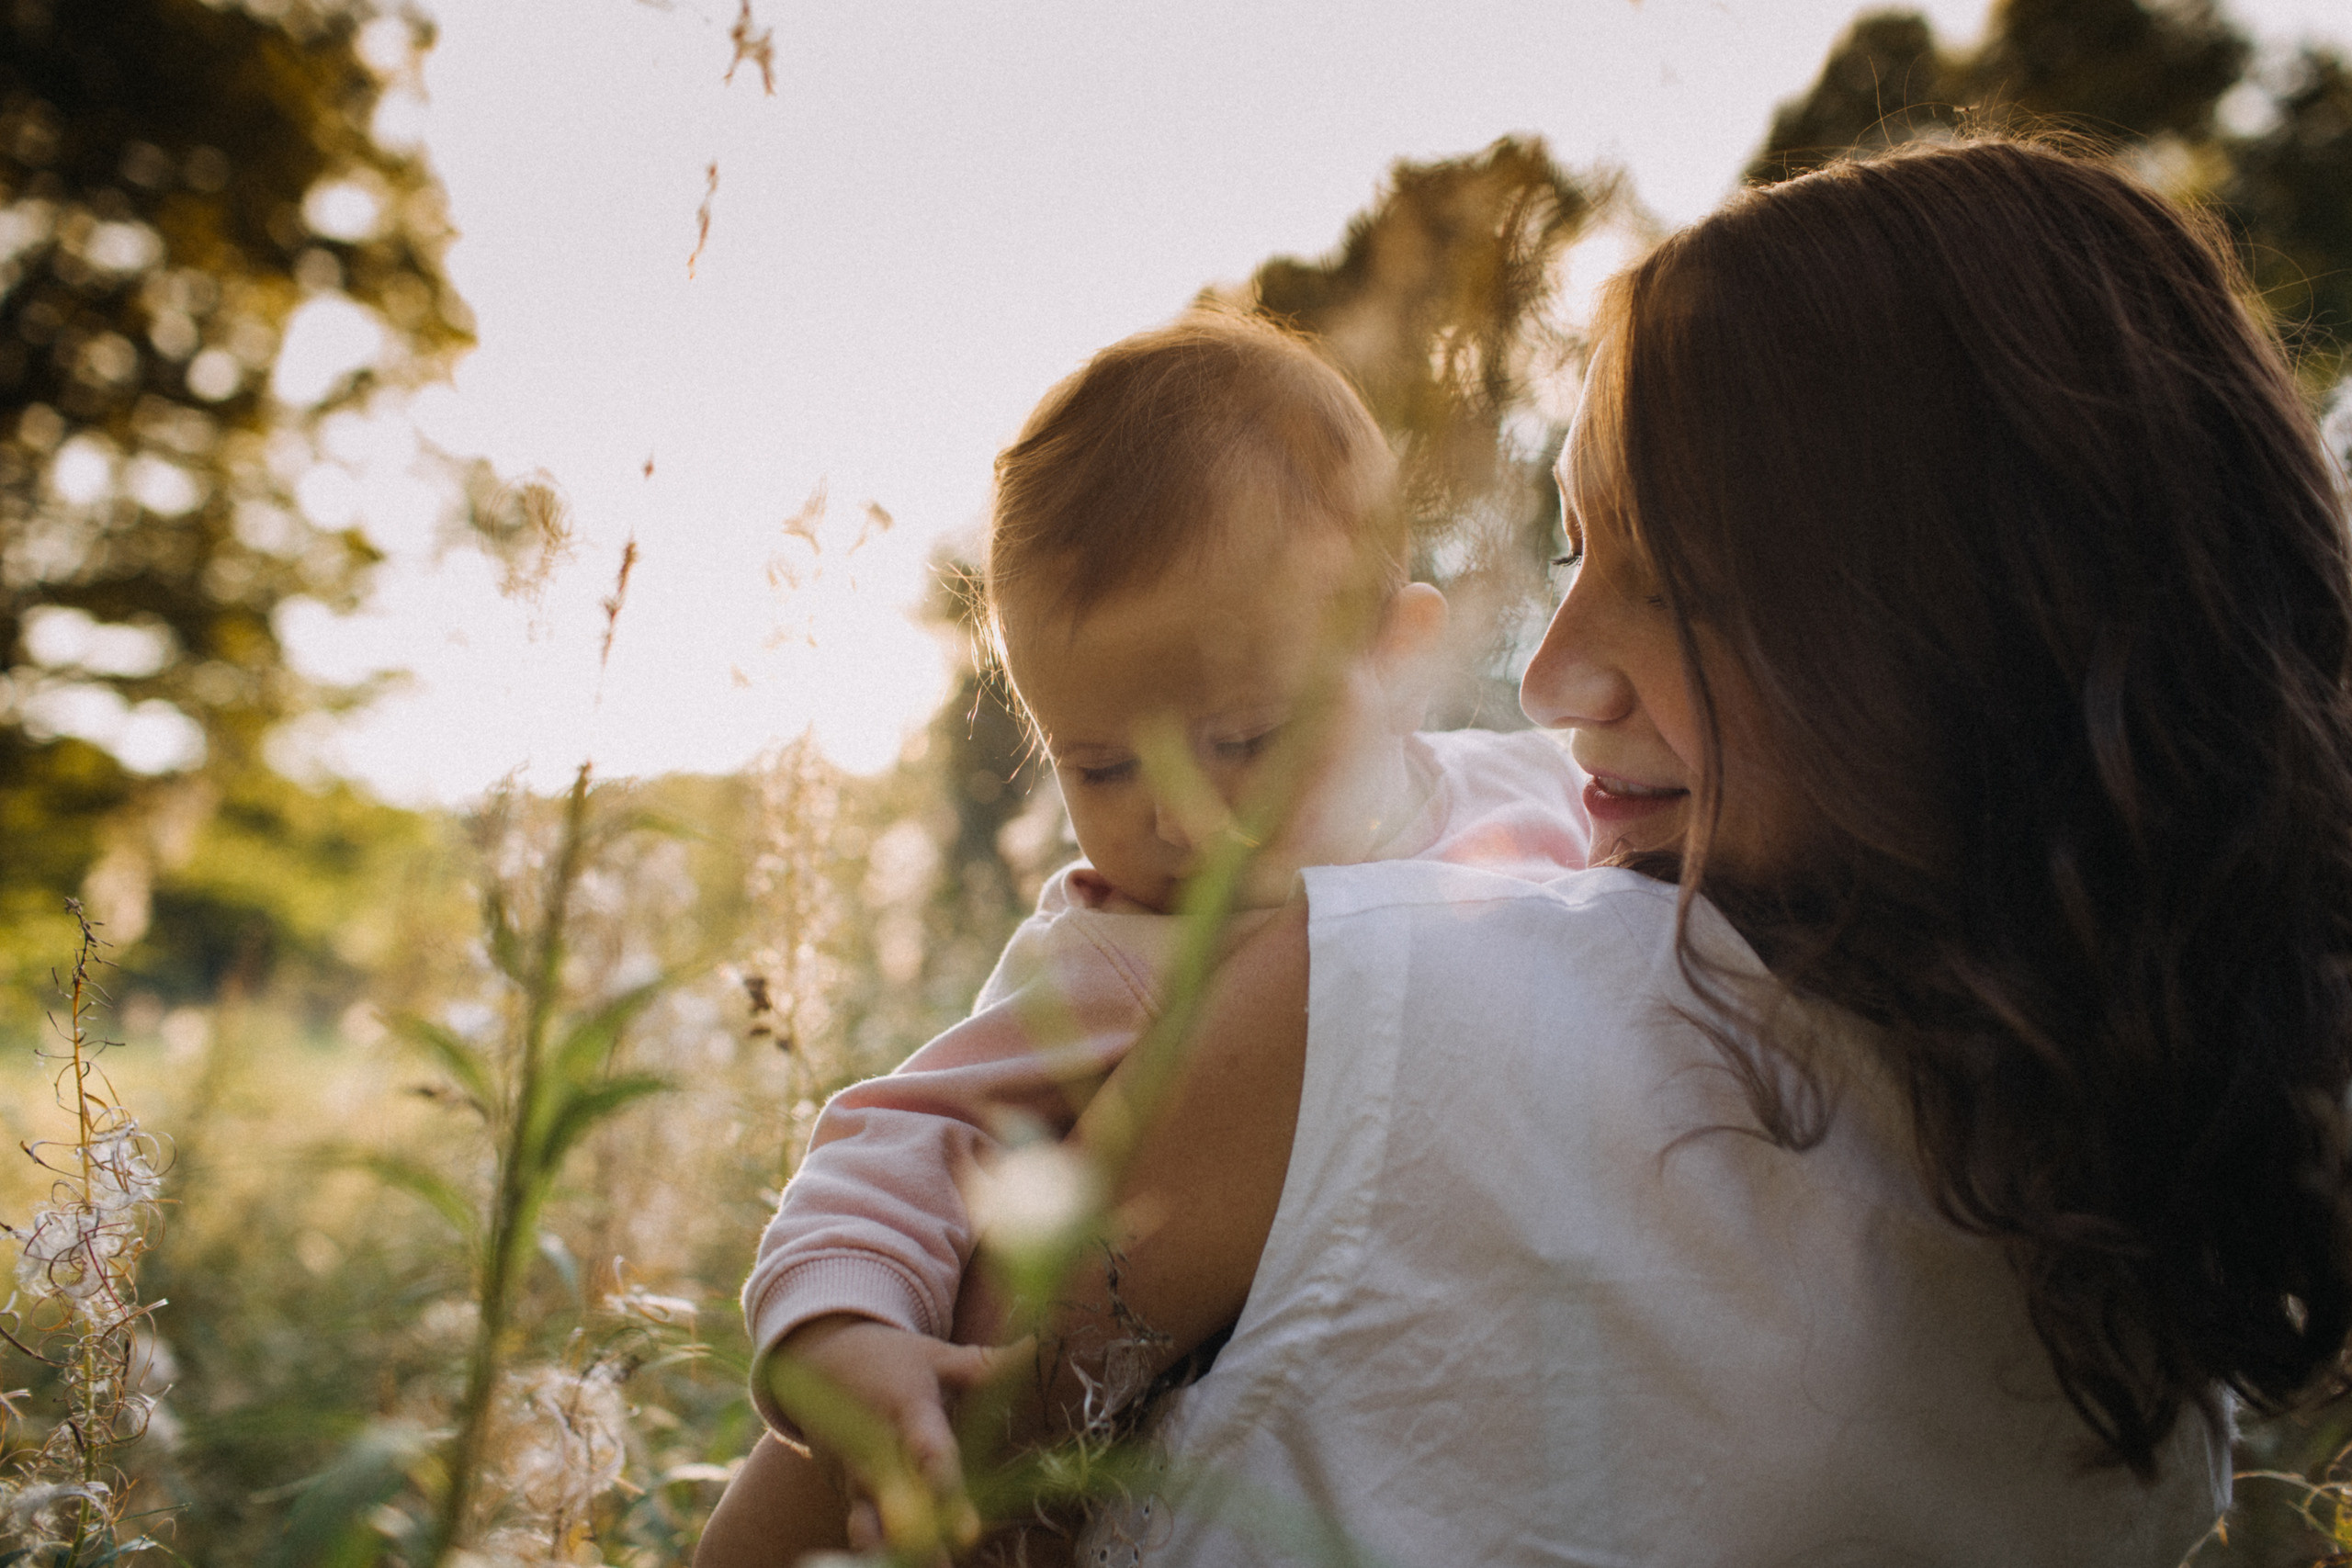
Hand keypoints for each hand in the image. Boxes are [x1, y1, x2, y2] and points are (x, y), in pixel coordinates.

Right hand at [768, 1314, 1004, 1558]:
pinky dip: (878, 1552)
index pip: (927, 1452)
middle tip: (944, 1563)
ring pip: (868, 1525)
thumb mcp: (933, 1356)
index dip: (946, 1487)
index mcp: (905, 1410)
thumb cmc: (890, 1360)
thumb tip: (1034, 1348)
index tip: (968, 1526)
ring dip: (892, 1554)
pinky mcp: (845, 1493)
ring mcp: (855, 1475)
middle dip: (919, 1539)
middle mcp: (877, 1449)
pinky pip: (861, 1528)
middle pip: (897, 1502)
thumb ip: (981, 1365)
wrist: (820, 1362)